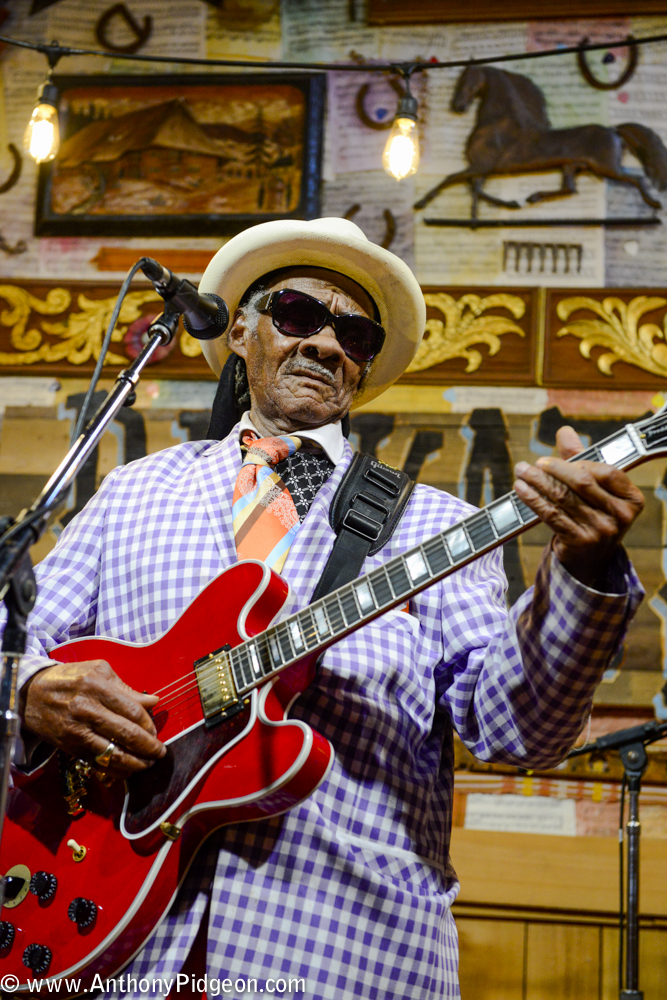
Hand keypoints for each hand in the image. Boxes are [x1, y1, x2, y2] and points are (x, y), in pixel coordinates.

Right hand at [21, 659, 165, 778]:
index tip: (156, 731)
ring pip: (113, 753)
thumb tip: (153, 701)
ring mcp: (77, 731)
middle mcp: (87, 709)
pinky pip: (97, 763)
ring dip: (135, 762)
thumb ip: (126, 688)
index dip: (149, 724)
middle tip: (160, 752)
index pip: (132, 710)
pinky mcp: (69, 747)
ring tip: (147, 764)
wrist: (29, 694)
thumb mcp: (98, 671)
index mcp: (97, 686)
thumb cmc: (69, 679)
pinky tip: (127, 770)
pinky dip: (115, 771)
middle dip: (148, 747)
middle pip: (126, 734)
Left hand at [513, 426, 644, 588]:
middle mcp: (620, 516)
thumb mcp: (594, 490)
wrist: (590, 560)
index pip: (606, 472)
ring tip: (521, 472)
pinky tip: (520, 490)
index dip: (577, 463)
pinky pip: (551, 514)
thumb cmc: (593, 516)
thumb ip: (580, 460)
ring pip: (563, 498)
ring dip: (537, 482)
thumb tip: (564, 431)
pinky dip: (533, 499)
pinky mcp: (580, 542)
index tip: (552, 460)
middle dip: (552, 469)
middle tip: (531, 464)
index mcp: (631, 499)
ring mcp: (601, 531)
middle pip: (581, 483)